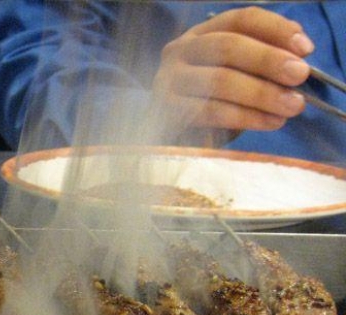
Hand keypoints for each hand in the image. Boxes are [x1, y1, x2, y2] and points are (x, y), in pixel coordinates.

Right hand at [151, 6, 313, 137]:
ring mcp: (169, 80)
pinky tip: (270, 122)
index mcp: (202, 34)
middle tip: (300, 76)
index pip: (241, 20)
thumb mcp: (237, 75)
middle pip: (227, 46)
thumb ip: (261, 61)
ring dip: (262, 93)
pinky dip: (245, 117)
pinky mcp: (166, 111)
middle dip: (269, 60)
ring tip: (291, 106)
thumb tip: (298, 54)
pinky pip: (211, 111)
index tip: (306, 49)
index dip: (275, 29)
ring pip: (220, 80)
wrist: (173, 138)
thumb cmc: (211, 102)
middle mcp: (180, 51)